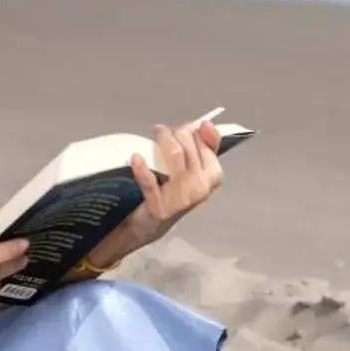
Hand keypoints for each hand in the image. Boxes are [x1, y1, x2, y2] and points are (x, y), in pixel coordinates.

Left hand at [119, 119, 225, 253]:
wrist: (151, 226)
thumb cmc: (173, 193)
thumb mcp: (193, 172)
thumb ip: (204, 147)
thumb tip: (206, 124)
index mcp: (213, 177)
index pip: (206, 143)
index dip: (192, 131)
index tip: (182, 129)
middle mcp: (201, 188)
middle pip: (187, 146)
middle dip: (175, 132)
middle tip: (163, 131)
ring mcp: (181, 199)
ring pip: (173, 156)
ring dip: (163, 139)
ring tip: (156, 132)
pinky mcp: (159, 207)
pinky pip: (150, 182)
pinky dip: (142, 168)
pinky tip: (136, 158)